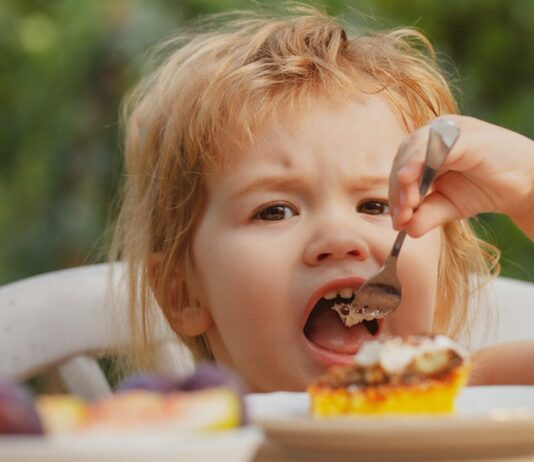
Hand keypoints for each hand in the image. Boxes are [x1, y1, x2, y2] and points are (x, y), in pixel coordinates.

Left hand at [389, 115, 533, 238]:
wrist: (527, 186)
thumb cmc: (486, 189)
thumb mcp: (448, 206)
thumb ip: (425, 214)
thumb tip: (403, 229)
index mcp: (428, 147)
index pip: (401, 167)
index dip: (395, 194)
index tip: (398, 221)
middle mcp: (435, 134)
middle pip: (403, 158)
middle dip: (398, 190)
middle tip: (401, 217)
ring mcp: (450, 130)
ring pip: (413, 150)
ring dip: (405, 181)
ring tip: (408, 206)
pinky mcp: (464, 134)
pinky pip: (435, 145)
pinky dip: (418, 162)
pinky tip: (409, 180)